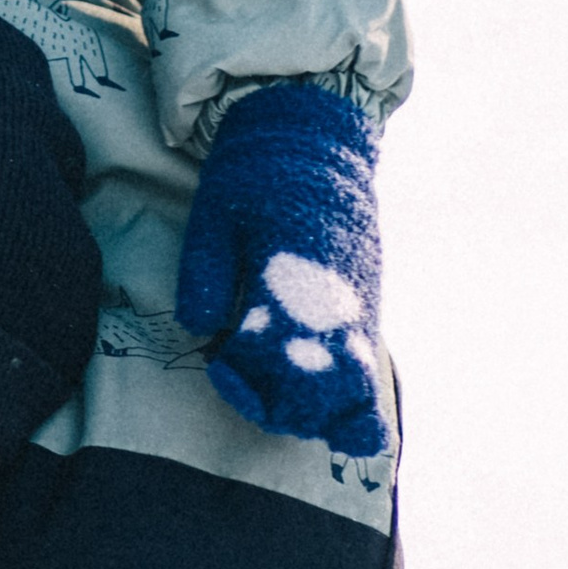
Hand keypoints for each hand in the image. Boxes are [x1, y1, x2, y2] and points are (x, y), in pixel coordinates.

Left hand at [175, 83, 389, 460]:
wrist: (317, 140)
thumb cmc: (255, 176)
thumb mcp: (214, 215)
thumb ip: (205, 274)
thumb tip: (199, 329)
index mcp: (287, 280)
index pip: (267, 361)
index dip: (239, 379)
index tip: (221, 366)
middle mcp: (331, 306)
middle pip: (314, 395)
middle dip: (278, 407)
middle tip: (248, 382)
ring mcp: (357, 312)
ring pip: (352, 397)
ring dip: (318, 414)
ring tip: (287, 404)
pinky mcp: (368, 312)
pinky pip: (368, 377)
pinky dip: (354, 409)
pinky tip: (339, 427)